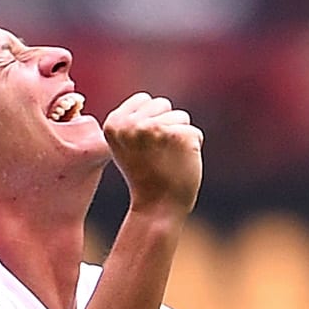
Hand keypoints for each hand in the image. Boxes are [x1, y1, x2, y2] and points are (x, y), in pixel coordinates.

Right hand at [103, 92, 202, 215]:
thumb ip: (132, 122)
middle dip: (165, 126)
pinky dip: (192, 148)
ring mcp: (155, 129)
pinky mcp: (179, 136)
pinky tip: (179, 164)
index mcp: (113, 124)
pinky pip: (195, 133)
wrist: (156, 208)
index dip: (149, 121)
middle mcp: (132, 124)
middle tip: (155, 156)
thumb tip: (150, 102)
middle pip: (163, 104)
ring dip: (179, 136)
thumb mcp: (126, 146)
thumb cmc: (144, 176)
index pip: (143, 99)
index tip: (142, 147)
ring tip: (166, 160)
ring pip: (181, 117)